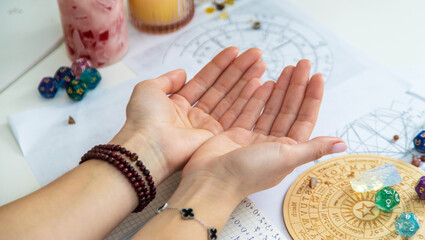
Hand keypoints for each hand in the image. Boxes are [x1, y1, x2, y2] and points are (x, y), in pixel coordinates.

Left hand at [110, 47, 266, 183]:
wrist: (148, 146)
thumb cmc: (144, 119)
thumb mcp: (148, 89)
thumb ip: (167, 79)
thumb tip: (182, 72)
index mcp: (179, 103)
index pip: (205, 79)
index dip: (220, 64)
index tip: (235, 51)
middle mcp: (195, 114)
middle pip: (222, 87)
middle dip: (239, 70)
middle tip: (257, 54)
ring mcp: (207, 126)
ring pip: (232, 98)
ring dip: (247, 81)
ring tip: (262, 64)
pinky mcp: (217, 137)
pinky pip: (235, 114)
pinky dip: (248, 99)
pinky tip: (259, 83)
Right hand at [182, 60, 346, 198]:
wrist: (213, 179)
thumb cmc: (250, 172)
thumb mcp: (286, 158)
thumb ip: (313, 148)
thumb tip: (343, 144)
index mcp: (288, 151)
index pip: (304, 118)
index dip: (312, 97)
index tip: (316, 76)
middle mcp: (273, 144)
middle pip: (288, 109)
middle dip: (296, 87)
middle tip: (301, 64)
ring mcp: (254, 138)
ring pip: (270, 108)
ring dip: (279, 89)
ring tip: (286, 69)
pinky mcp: (236, 134)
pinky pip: (250, 111)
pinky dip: (257, 97)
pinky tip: (264, 82)